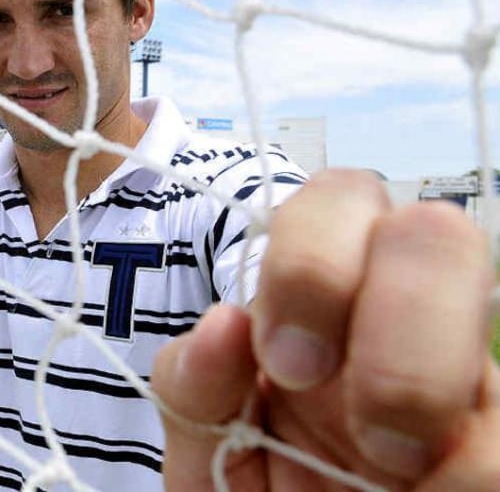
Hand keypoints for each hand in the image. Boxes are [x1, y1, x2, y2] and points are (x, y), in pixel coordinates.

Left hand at [151, 169, 499, 490]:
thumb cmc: (246, 489)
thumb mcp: (202, 442)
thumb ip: (194, 385)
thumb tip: (225, 323)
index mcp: (313, 298)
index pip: (339, 200)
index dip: (314, 263)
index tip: (285, 362)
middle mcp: (394, 316)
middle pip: (434, 232)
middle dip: (394, 313)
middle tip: (349, 406)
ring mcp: (460, 375)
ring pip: (488, 311)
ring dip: (428, 386)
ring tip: (389, 466)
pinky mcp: (495, 441)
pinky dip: (466, 470)